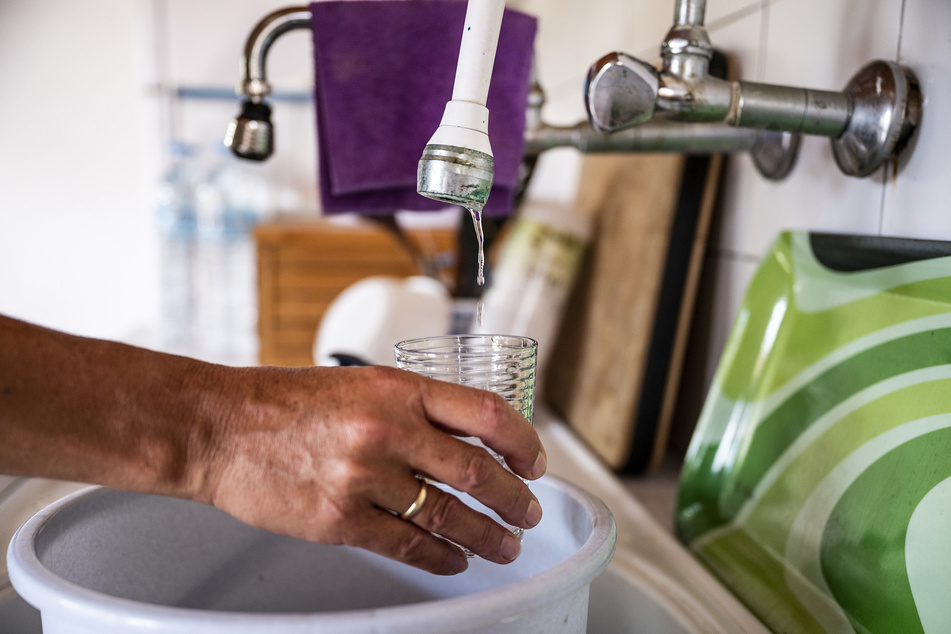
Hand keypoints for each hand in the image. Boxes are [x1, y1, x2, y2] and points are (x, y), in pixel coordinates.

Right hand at [202, 364, 546, 574]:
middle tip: (528, 513)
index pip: (485, 414)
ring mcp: (364, 478)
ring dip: (486, 535)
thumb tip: (465, 437)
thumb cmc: (285, 402)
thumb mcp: (360, 384)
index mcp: (398, 389)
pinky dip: (440, 557)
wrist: (220, 428)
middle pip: (476, 472)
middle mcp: (388, 431)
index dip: (523, 442)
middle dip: (513, 499)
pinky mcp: (340, 519)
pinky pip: (407, 545)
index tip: (534, 463)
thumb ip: (412, 408)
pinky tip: (454, 560)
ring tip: (504, 545)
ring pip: (448, 516)